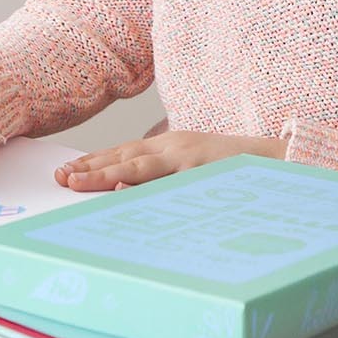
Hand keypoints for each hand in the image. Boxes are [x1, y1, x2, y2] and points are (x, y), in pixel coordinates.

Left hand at [54, 131, 287, 191]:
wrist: (276, 161)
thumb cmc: (230, 169)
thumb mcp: (192, 166)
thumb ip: (162, 176)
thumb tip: (124, 190)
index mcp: (169, 146)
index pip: (122, 153)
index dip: (92, 162)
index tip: (65, 171)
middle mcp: (174, 148)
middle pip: (124, 156)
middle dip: (90, 168)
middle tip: (61, 178)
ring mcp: (188, 159)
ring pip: (139, 167)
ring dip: (105, 174)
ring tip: (78, 182)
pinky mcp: (203, 170)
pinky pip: (169, 182)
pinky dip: (144, 186)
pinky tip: (123, 189)